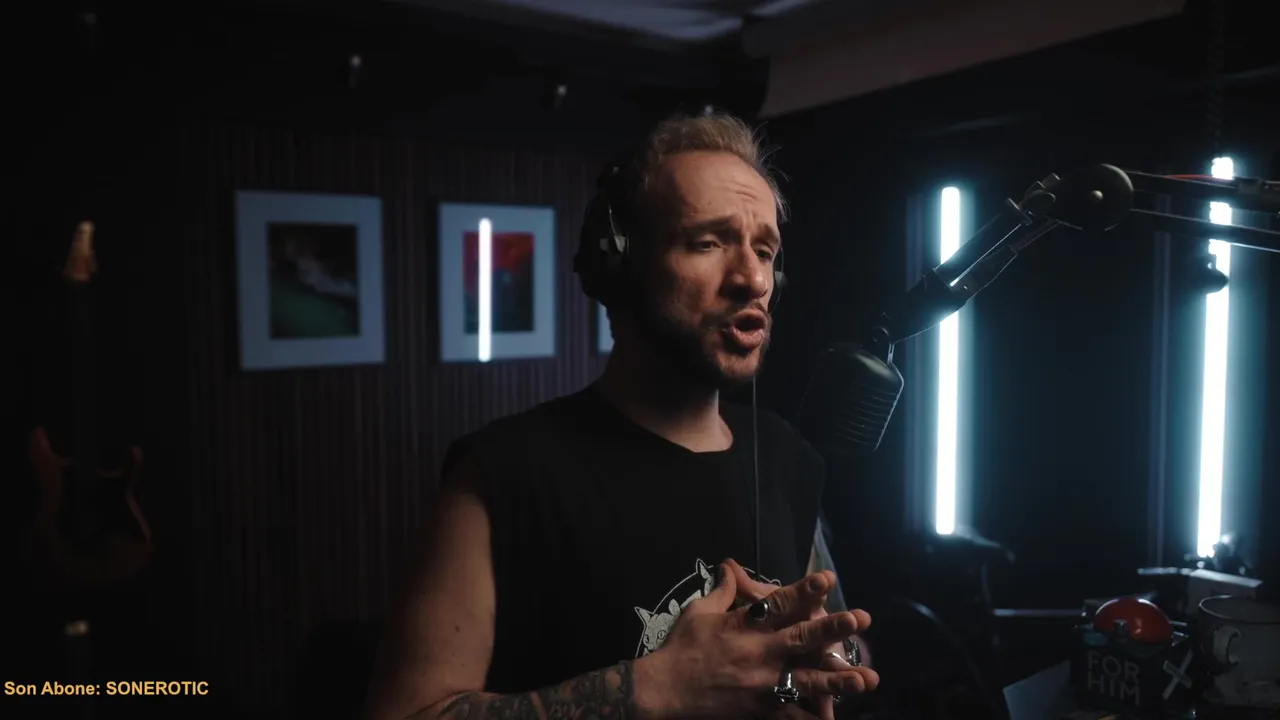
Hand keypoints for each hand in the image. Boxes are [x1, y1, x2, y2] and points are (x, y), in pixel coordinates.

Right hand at [632, 560, 876, 719]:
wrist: (664, 690)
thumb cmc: (681, 647)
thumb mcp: (698, 612)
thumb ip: (722, 591)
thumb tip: (730, 567)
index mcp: (744, 625)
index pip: (779, 603)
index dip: (804, 590)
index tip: (827, 579)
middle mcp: (757, 652)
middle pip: (800, 638)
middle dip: (831, 628)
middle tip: (859, 619)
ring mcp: (760, 684)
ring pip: (805, 681)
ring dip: (836, 680)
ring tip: (865, 679)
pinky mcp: (759, 709)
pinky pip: (790, 715)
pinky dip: (810, 719)